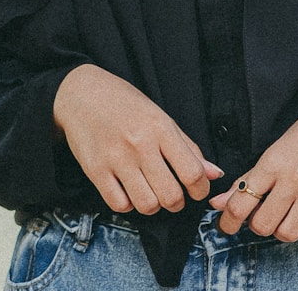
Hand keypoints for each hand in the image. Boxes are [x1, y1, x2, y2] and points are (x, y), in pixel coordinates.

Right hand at [53, 64, 222, 215]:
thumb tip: (214, 174)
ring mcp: (116, 159)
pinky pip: (120, 205)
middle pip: (171, 196)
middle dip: (178, 202)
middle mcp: (140, 144)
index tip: (196, 189)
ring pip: (147, 205)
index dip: (201, 189)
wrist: (82, 93)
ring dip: (154, 205)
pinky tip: (129, 189)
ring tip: (151, 192)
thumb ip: (188, 147)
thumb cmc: (126, 104)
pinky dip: (128, 204)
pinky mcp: (96, 171)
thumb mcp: (161, 117)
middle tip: (174, 194)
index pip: (193, 172)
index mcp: (161, 128)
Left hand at [208, 107, 297, 242]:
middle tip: (263, 216)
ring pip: (287, 234)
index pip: (240, 203)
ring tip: (286, 217)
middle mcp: (293, 177)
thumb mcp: (275, 150)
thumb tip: (218, 203)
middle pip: (262, 224)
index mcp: (273, 161)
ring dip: (282, 231)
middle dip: (257, 226)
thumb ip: (248, 178)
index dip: (228, 221)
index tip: (227, 225)